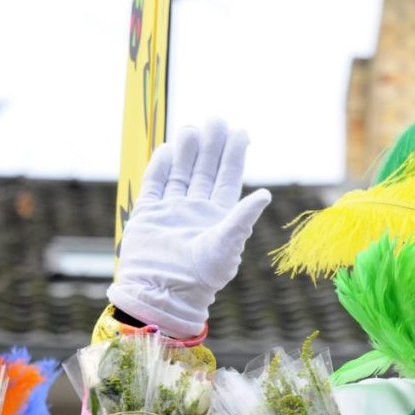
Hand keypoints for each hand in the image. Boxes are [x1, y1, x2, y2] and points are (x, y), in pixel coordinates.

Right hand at [108, 120, 271, 338]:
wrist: (163, 294)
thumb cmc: (200, 277)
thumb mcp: (226, 246)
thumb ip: (242, 217)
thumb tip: (266, 194)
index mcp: (220, 216)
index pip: (228, 177)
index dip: (234, 154)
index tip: (240, 131)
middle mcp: (197, 210)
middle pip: (205, 170)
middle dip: (212, 145)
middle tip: (216, 119)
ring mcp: (172, 211)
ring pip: (181, 173)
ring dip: (187, 151)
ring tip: (192, 129)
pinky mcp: (149, 215)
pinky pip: (155, 185)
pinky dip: (160, 167)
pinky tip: (167, 149)